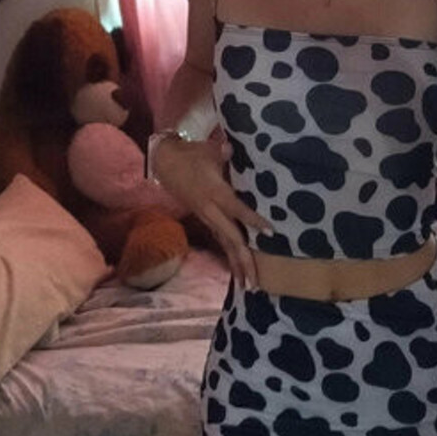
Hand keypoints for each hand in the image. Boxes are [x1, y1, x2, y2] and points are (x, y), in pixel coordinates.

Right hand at [153, 132, 271, 288]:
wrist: (165, 162)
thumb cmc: (192, 154)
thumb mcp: (208, 150)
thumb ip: (224, 153)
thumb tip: (232, 149)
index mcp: (215, 192)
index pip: (237, 209)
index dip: (252, 220)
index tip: (271, 231)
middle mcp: (211, 210)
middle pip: (231, 238)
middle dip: (244, 260)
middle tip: (255, 282)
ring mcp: (207, 217)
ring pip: (225, 245)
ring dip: (236, 265)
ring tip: (248, 286)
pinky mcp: (206, 220)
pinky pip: (220, 241)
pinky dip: (230, 257)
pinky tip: (238, 271)